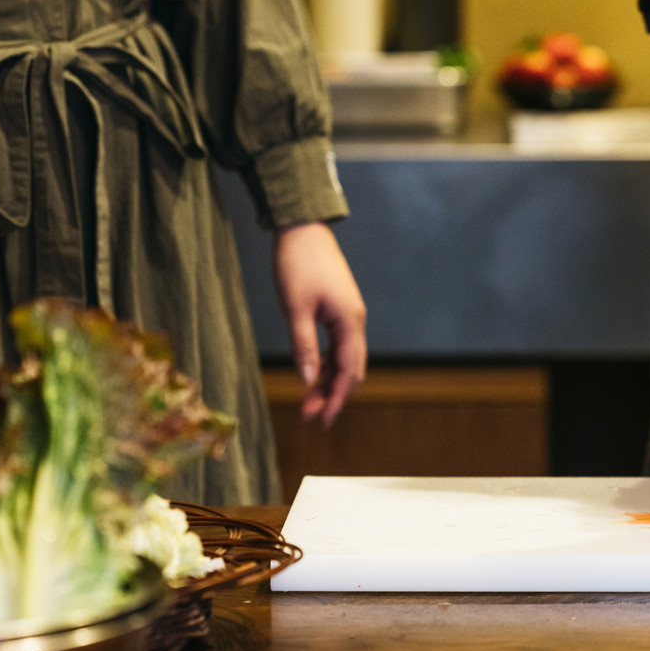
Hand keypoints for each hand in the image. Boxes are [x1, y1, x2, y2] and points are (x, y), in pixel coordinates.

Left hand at [274, 222, 366, 426]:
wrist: (302, 228)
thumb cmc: (297, 264)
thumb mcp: (295, 309)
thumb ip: (304, 347)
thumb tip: (307, 381)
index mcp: (349, 322)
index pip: (347, 372)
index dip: (334, 400)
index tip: (321, 422)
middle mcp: (355, 320)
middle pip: (350, 369)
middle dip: (331, 395)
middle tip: (308, 416)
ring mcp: (348, 314)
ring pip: (344, 358)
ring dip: (327, 380)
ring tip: (306, 400)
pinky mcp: (338, 308)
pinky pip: (338, 344)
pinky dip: (326, 362)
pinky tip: (311, 372)